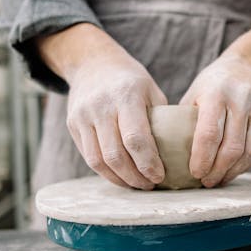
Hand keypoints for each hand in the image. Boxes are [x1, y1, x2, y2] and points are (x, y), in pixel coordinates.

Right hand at [38, 24, 166, 189]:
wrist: (93, 64)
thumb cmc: (131, 81)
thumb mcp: (151, 90)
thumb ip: (161, 119)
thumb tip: (178, 153)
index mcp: (126, 96)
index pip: (136, 138)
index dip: (148, 162)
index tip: (160, 176)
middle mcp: (101, 106)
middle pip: (115, 154)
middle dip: (135, 176)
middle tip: (150, 185)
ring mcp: (83, 116)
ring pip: (98, 161)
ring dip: (119, 179)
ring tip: (136, 185)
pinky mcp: (72, 125)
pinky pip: (89, 157)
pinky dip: (106, 172)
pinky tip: (121, 177)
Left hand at [180, 50, 250, 186]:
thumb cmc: (215, 84)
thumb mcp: (195, 93)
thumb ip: (186, 120)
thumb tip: (169, 154)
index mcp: (216, 93)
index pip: (209, 134)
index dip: (202, 159)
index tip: (195, 174)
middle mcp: (242, 98)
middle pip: (231, 147)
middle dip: (217, 171)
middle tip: (207, 182)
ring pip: (250, 151)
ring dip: (233, 171)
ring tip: (220, 179)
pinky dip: (248, 164)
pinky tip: (235, 169)